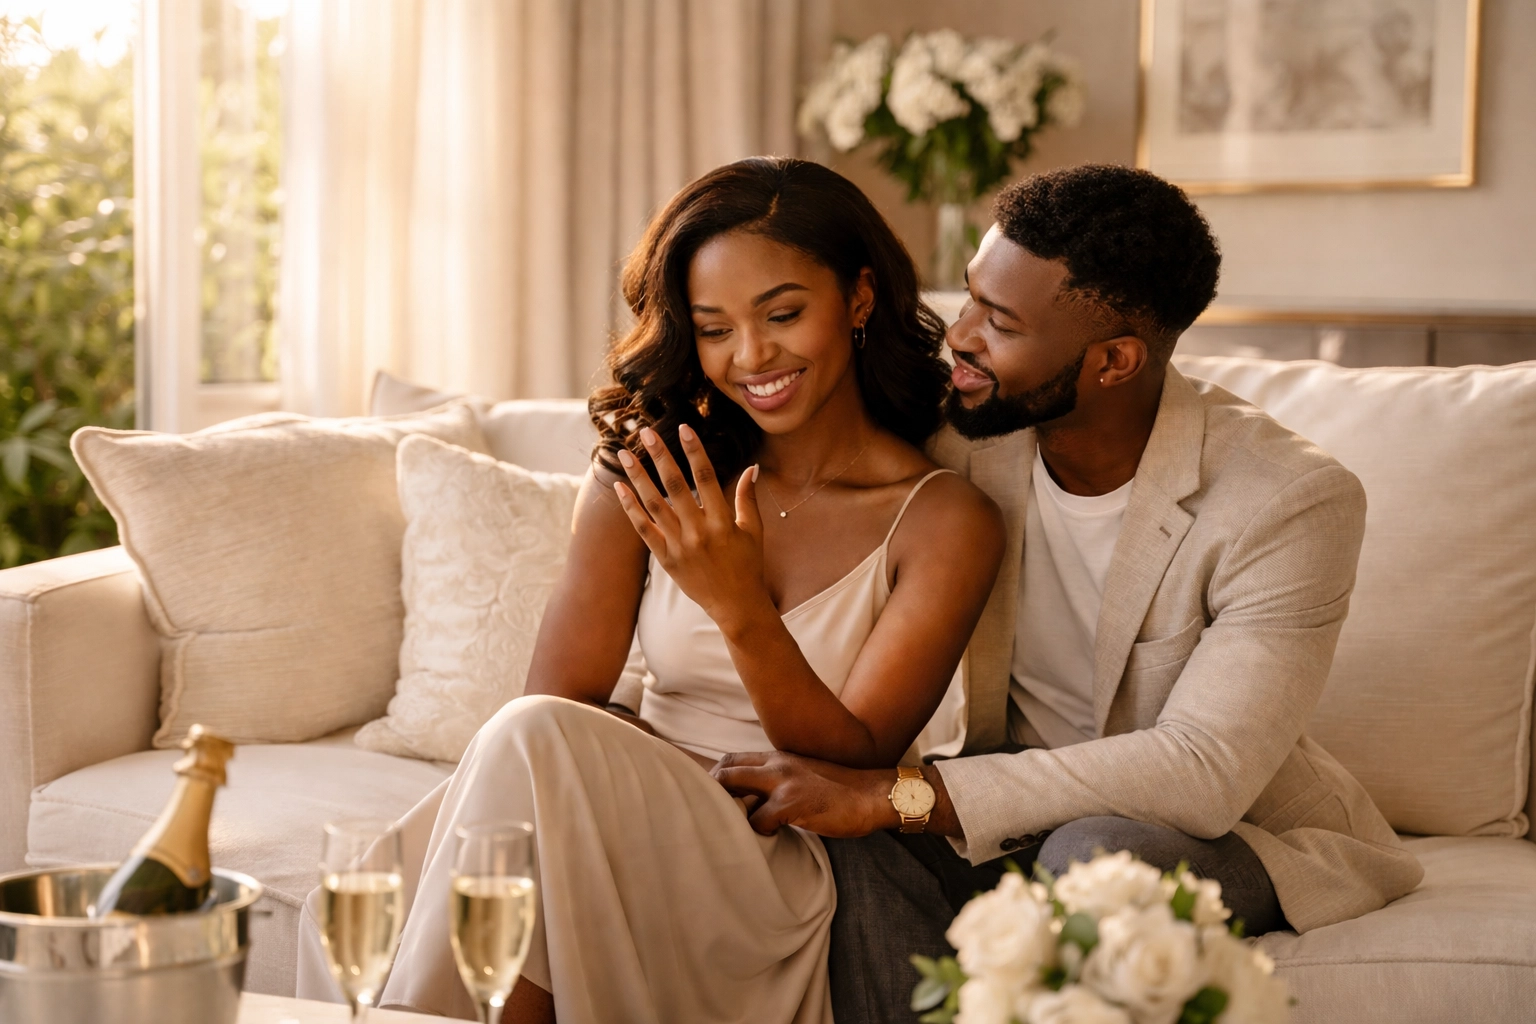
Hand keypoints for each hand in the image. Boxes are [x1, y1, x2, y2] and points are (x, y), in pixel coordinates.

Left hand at [613, 425, 769, 628]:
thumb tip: (752, 466)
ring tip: (625, 454)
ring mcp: (679, 546)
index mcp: (722, 522)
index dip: (695, 451)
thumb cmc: (748, 566)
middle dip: (660, 456)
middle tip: (646, 432)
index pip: (707, 478)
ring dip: (638, 477)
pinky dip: (631, 509)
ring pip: (654, 505)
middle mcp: (698, 532)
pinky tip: (620, 488)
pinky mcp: (666, 560)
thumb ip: (748, 498)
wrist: (736, 606)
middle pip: (676, 486)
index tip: (684, 429)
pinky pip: (644, 531)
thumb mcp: (754, 531)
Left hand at [711, 751, 899, 837]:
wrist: (873, 794)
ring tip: (739, 828)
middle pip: (725, 772)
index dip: (717, 779)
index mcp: (778, 758)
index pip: (732, 760)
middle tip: (715, 817)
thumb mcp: (804, 775)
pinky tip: (773, 835)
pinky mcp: (792, 804)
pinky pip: (758, 821)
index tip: (714, 800)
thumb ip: (778, 781)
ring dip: (731, 814)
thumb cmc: (840, 791)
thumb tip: (752, 802)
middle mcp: (776, 765)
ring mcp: (783, 783)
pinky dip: (759, 832)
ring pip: (734, 793)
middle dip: (713, 794)